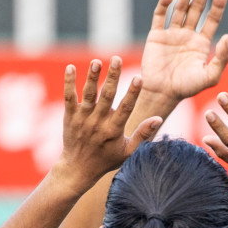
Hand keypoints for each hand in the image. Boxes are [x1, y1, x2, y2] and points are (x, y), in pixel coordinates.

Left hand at [53, 57, 161, 191]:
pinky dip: (69, 82)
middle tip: (116, 59)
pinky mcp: (69, 116)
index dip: (132, 93)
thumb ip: (143, 134)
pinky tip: (70, 67)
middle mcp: (97, 123)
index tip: (138, 77)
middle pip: (106, 96)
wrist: (78, 168)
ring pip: (87, 94)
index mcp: (113, 130)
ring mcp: (82, 119)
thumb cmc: (107, 159)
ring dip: (91, 77)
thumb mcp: (128, 151)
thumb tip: (159, 118)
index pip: (125, 108)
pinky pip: (68, 97)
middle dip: (112, 77)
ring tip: (96, 61)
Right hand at [140, 0, 227, 104]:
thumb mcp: (210, 76)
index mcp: (202, 43)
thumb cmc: (187, 88)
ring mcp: (171, 34)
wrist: (162, 94)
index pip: (212, 19)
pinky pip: (160, 16)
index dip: (217, 5)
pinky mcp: (156, 36)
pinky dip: (164, 4)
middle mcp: (187, 35)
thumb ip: (222, 59)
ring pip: (180, 9)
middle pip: (197, 9)